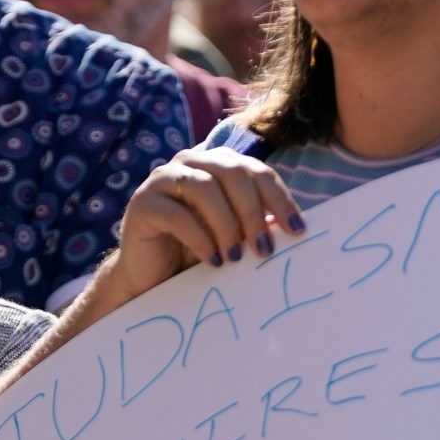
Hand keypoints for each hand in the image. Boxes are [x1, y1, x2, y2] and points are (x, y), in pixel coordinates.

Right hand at [108, 145, 302, 305]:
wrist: (150, 277)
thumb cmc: (196, 253)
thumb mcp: (233, 235)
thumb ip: (256, 223)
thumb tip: (294, 226)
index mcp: (217, 164)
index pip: (255, 171)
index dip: (279, 198)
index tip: (297, 230)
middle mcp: (191, 163)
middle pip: (232, 173)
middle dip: (253, 213)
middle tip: (264, 250)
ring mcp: (163, 179)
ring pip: (204, 188)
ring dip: (226, 225)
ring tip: (233, 257)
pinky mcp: (142, 202)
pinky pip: (176, 214)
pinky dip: (199, 239)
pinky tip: (211, 260)